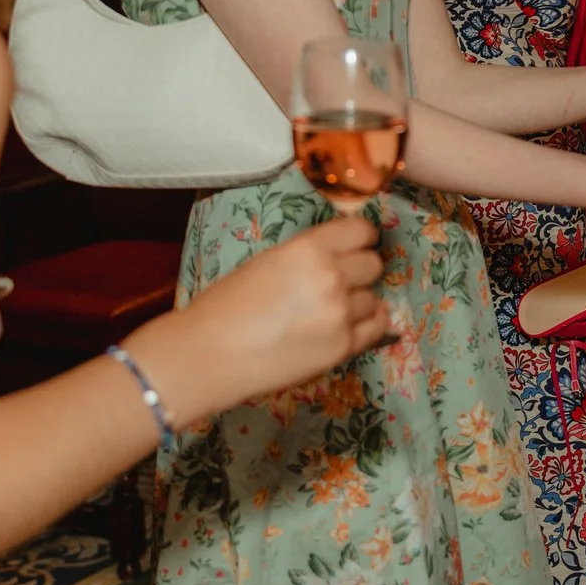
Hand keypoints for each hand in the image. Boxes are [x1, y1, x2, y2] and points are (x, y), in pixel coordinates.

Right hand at [152, 215, 390, 416]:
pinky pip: (376, 328)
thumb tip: (337, 255)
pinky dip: (367, 325)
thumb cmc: (226, 306)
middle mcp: (331, 277)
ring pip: (373, 298)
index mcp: (308, 249)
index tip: (358, 246)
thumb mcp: (269, 262)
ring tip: (331, 311)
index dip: (362, 238)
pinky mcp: (342, 347)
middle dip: (361, 270)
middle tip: (343, 281)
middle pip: (374, 264)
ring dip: (358, 302)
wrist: (209, 354)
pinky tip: (351, 325)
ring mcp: (340, 313)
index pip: (361, 230)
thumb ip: (308, 256)